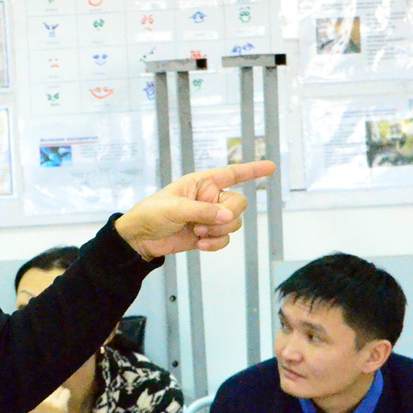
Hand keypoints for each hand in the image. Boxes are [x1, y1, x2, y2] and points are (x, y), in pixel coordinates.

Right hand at [27, 386, 70, 412]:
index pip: (39, 382)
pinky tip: (62, 403)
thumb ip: (35, 395)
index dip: (43, 382)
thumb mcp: (31, 407)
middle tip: (53, 398)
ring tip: (57, 402)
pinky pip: (66, 392)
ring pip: (58, 387)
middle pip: (50, 384)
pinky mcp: (59, 405)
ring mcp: (49, 401)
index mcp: (30, 398)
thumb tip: (41, 379)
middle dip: (53, 390)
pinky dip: (66, 396)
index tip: (47, 388)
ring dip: (60, 393)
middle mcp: (39, 398)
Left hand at [114, 160, 274, 259]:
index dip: (252, 170)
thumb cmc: (152, 213)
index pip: (232, 174)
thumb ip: (202, 211)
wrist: (140, 238)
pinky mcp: (207, 235)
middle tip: (204, 223)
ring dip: (218, 231)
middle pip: (239, 204)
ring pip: (234, 223)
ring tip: (196, 232)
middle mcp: (209, 198)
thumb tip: (227, 215)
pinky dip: (216, 243)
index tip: (271, 166)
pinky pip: (225, 239)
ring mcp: (209, 217)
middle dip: (227, 215)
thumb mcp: (175, 208)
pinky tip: (200, 245)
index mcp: (202, 183)